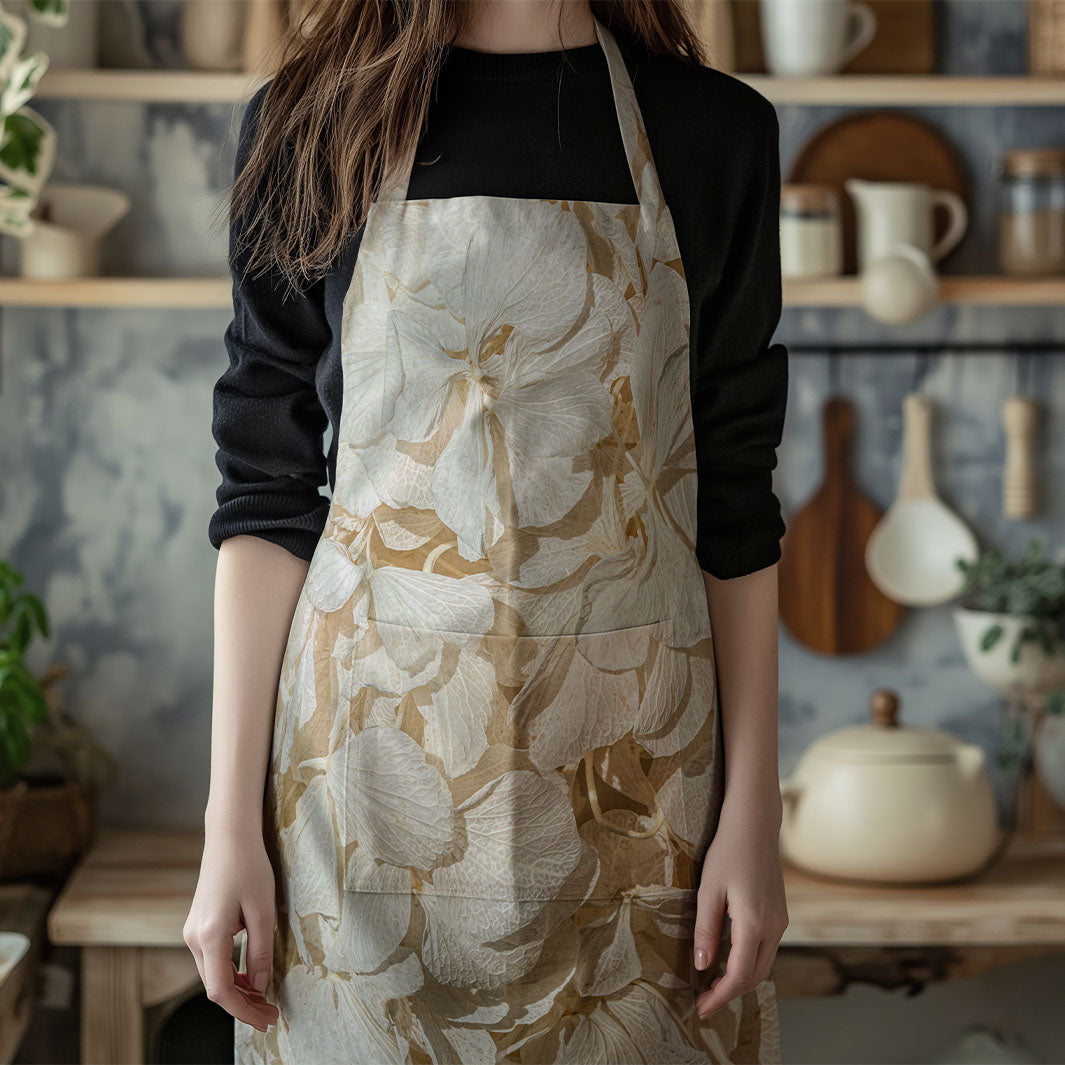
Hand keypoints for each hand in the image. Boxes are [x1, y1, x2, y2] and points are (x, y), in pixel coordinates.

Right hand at [183, 821, 279, 1031]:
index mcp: (209, 936)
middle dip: (243, 1004)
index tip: (267, 1020)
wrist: (229, 837)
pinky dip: (230, 973)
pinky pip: (211, 960)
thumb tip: (259, 986)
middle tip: (271, 1014)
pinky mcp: (197, 926)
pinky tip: (250, 977)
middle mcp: (193, 938)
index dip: (244, 1010)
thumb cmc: (249, 867)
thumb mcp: (262, 911)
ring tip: (264, 1000)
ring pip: (212, 974)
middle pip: (215, 986)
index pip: (221, 990)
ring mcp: (192, 932)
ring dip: (237, 990)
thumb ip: (260, 951)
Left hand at [691, 798, 787, 1019]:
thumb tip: (702, 965)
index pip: (740, 975)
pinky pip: (766, 949)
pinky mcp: (780, 915)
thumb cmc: (728, 851)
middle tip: (703, 1001)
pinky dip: (749, 963)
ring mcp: (781, 921)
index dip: (720, 996)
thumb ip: (705, 930)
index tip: (701, 1008)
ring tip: (712, 985)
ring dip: (740, 979)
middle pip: (755, 976)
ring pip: (763, 965)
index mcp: (755, 922)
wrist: (755, 825)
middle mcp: (774, 927)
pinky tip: (729, 961)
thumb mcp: (708, 889)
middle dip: (730, 993)